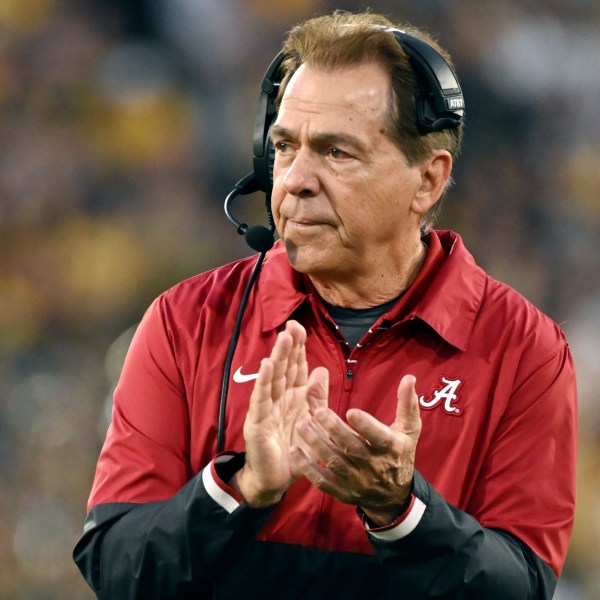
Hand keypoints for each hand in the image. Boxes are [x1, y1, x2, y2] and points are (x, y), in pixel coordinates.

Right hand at [230, 320, 327, 506]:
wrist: (275, 479)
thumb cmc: (293, 449)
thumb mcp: (311, 420)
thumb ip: (317, 397)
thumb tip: (321, 370)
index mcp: (293, 396)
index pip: (296, 367)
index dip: (298, 348)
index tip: (299, 327)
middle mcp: (279, 398)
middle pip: (284, 368)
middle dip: (288, 346)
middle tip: (292, 325)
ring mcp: (266, 409)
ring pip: (273, 378)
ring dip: (278, 357)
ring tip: (282, 338)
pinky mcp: (256, 423)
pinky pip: (261, 400)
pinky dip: (264, 382)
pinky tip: (267, 366)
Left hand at [291, 374, 421, 525]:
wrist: (393, 496)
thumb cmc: (399, 453)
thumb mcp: (408, 430)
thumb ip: (407, 403)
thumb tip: (409, 377)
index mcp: (391, 448)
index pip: (378, 437)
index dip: (365, 426)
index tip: (351, 411)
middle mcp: (374, 467)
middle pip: (352, 448)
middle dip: (334, 430)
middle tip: (317, 412)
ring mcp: (357, 482)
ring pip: (334, 463)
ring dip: (317, 444)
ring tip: (302, 425)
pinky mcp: (342, 492)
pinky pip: (322, 481)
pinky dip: (308, 467)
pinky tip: (294, 451)